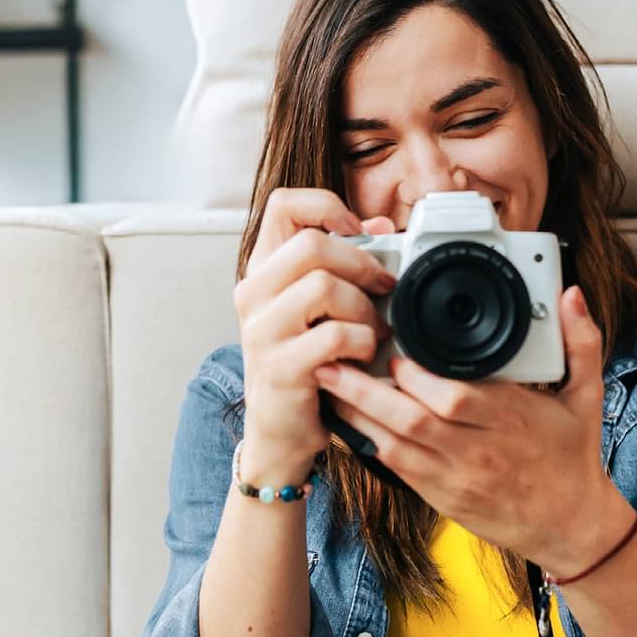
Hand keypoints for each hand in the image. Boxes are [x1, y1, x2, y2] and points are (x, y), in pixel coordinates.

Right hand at [234, 187, 397, 477]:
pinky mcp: (279, 366)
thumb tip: (380, 227)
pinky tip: (363, 356)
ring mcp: (261, 330)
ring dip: (364, 309)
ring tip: (373, 330)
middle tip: (384, 288)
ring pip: (323, 286)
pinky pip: (334, 335)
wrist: (281, 430)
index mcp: (262, 269)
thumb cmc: (307, 362)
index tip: (357, 233)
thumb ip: (345, 263)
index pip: (283, 205)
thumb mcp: (320, 306)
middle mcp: (252, 293)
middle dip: (362, 263)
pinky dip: (362, 343)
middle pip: (310, 243)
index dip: (327, 207)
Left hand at [314, 285, 625, 570]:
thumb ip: (581, 341)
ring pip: (395, 445)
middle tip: (333, 360)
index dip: (417, 376)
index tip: (395, 351)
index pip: (456, 397)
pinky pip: (395, 468)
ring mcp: (455, 477)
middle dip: (366, 391)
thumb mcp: (587, 397)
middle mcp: (479, 450)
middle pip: (413, 421)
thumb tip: (573, 294)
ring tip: (327, 385)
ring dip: (356, 416)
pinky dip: (366, 443)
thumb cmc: (573, 457)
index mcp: (512, 419)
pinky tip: (344, 420)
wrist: (568, 525)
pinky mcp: (440, 496)